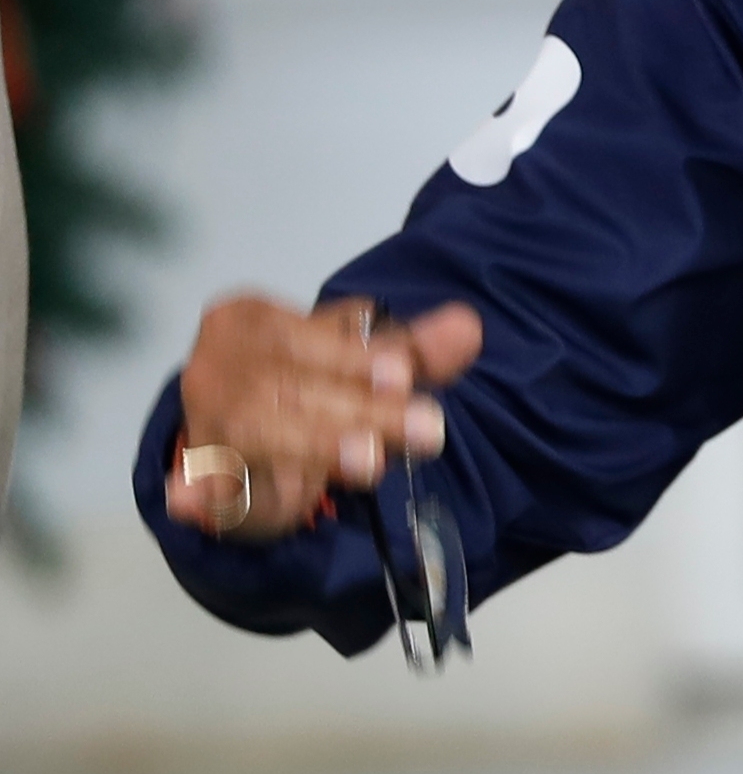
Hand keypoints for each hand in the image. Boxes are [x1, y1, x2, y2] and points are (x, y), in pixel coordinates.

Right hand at [165, 294, 482, 541]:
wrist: (239, 441)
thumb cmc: (306, 387)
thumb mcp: (362, 363)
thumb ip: (411, 350)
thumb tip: (468, 329)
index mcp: (250, 320)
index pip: (302, 335)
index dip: (352, 358)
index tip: (403, 377)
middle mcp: (216, 366)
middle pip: (284, 385)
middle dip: (357, 410)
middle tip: (423, 428)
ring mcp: (201, 424)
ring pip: (258, 430)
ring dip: (318, 445)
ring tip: (370, 460)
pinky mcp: (201, 482)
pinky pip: (211, 485)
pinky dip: (210, 493)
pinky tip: (198, 500)